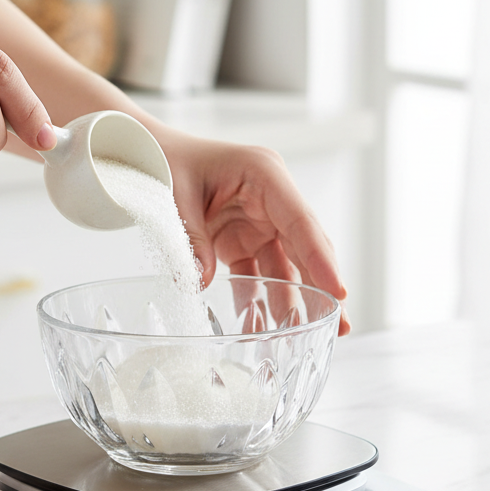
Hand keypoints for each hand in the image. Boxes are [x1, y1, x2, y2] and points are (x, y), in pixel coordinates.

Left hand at [155, 128, 350, 334]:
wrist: (148, 155)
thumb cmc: (166, 160)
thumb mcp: (176, 195)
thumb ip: (190, 238)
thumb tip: (202, 282)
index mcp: (264, 174)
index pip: (301, 221)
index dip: (320, 257)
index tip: (339, 290)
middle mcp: (271, 199)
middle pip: (305, 246)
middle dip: (323, 286)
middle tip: (340, 325)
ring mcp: (260, 221)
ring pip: (286, 265)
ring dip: (295, 300)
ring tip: (305, 335)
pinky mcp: (244, 239)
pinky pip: (258, 274)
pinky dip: (260, 300)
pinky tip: (263, 327)